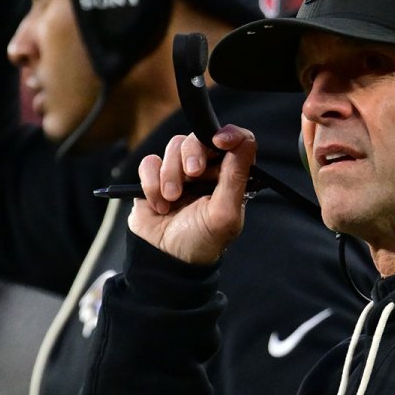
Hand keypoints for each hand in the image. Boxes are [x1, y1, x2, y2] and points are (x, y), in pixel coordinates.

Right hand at [128, 126, 257, 265]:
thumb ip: (235, 177)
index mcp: (229, 175)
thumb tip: (245, 141)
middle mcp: (206, 169)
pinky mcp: (154, 177)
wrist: (168, 260)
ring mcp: (179, 172)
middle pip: (199, 137)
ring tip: (172, 199)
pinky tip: (159, 205)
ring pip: (173, 147)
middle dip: (193, 154)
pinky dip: (152, 182)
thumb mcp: (224, 214)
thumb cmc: (202, 240)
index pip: (236, 141)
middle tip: (192, 175)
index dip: (230, 134)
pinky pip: (149, 162)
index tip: (221, 140)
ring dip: (171, 173)